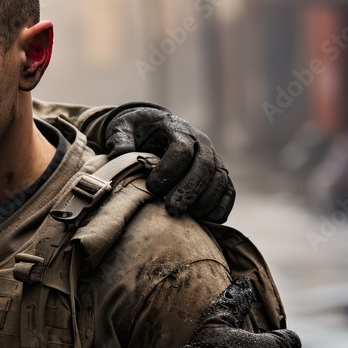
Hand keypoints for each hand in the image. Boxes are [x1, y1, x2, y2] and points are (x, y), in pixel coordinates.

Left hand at [102, 103, 234, 222]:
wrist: (153, 127)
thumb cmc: (136, 131)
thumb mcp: (122, 128)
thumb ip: (120, 140)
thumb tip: (120, 155)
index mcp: (178, 130)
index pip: (182, 150)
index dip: (170, 170)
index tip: (152, 187)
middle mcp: (201, 143)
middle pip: (205, 167)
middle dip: (189, 190)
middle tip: (172, 209)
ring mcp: (213, 158)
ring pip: (220, 180)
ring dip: (205, 201)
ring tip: (186, 217)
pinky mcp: (217, 174)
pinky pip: (227, 191)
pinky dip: (221, 206)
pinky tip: (206, 220)